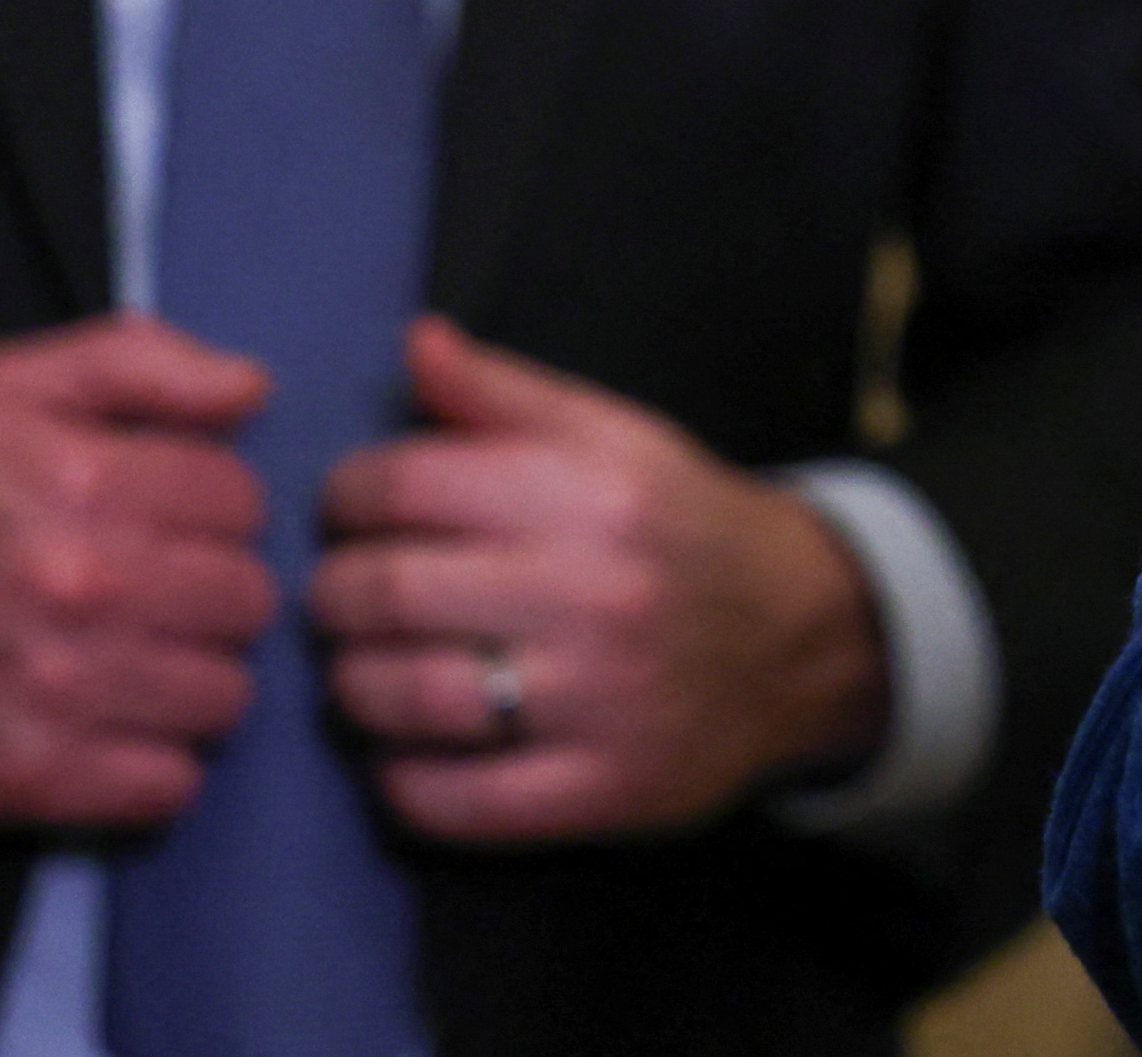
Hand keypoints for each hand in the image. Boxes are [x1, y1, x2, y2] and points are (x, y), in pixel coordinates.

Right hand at [0, 316, 276, 827]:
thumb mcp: (8, 384)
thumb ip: (143, 364)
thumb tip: (254, 390)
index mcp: (89, 481)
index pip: (243, 503)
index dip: (212, 511)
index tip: (169, 524)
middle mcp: (89, 586)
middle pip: (248, 601)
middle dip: (213, 594)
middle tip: (160, 598)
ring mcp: (63, 690)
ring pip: (224, 696)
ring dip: (195, 681)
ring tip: (141, 666)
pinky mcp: (30, 778)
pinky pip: (169, 786)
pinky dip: (158, 765)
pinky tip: (118, 733)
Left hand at [311, 317, 887, 841]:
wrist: (804, 634)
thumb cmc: (680, 524)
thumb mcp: (613, 436)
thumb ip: (504, 394)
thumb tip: (416, 341)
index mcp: (591, 490)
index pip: (406, 485)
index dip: (348, 496)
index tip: (350, 512)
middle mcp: (597, 591)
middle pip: (391, 593)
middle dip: (337, 594)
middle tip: (341, 596)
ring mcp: (601, 699)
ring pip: (411, 697)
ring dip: (355, 684)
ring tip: (361, 668)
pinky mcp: (605, 789)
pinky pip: (459, 802)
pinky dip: (404, 781)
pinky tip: (403, 753)